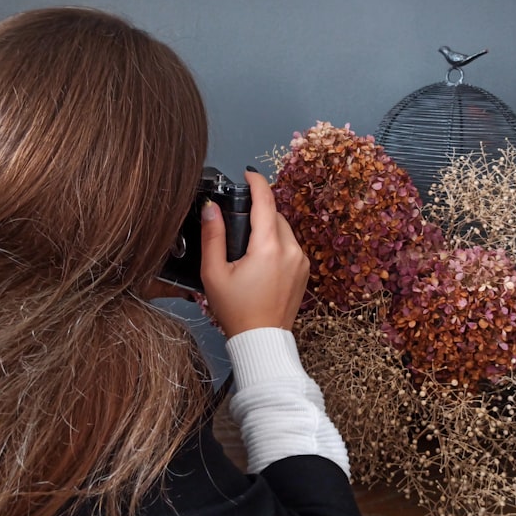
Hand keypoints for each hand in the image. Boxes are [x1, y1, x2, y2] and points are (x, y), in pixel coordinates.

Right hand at [200, 170, 308, 336]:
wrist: (262, 340)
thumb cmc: (236, 311)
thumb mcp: (214, 273)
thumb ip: (212, 235)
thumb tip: (210, 207)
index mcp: (268, 247)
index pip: (266, 201)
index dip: (256, 182)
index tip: (247, 174)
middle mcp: (291, 250)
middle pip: (275, 214)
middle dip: (258, 211)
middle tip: (237, 222)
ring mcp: (301, 261)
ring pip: (284, 230)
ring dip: (268, 228)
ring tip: (247, 245)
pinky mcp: (305, 271)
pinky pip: (291, 245)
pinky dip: (277, 243)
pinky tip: (260, 259)